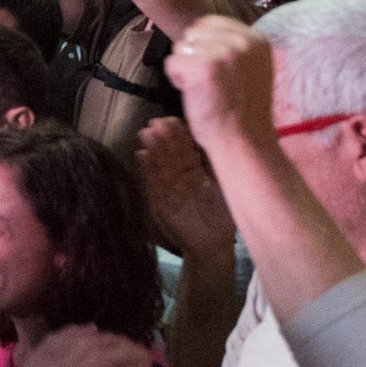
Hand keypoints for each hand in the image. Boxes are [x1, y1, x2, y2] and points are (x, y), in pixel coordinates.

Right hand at [1, 326, 155, 366]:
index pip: (115, 338)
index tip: (131, 345)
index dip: (126, 342)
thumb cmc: (41, 365)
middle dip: (141, 354)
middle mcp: (100, 355)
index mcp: (87, 341)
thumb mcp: (54, 339)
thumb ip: (75, 331)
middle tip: (148, 357)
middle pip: (129, 351)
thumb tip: (94, 328)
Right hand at [135, 116, 235, 258]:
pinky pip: (151, 184)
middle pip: (171, 153)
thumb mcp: (223, 188)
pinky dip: (146, 170)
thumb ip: (216, 168)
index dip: (179, 134)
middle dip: (164, 137)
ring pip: (160, 165)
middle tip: (157, 122)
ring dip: (153, 148)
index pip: (186, 147)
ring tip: (146, 132)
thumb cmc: (220, 216)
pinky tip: (141, 155)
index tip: (173, 120)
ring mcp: (168, 189)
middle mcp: (180, 177)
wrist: (211, 246)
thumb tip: (215, 141)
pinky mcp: (158, 202)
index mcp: (195, 170)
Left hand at [168, 14, 278, 157]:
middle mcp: (242, 42)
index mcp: (257, 39)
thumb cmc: (242, 110)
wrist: (244, 142)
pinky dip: (177, 80)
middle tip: (212, 83)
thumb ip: (232, 46)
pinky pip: (171, 63)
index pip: (211, 22)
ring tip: (207, 89)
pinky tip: (196, 95)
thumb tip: (198, 28)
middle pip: (193, 33)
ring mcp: (223, 53)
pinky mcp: (203, 67)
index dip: (204, 46)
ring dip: (186, 69)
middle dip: (194, 57)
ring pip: (181, 47)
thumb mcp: (250, 67)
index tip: (219, 72)